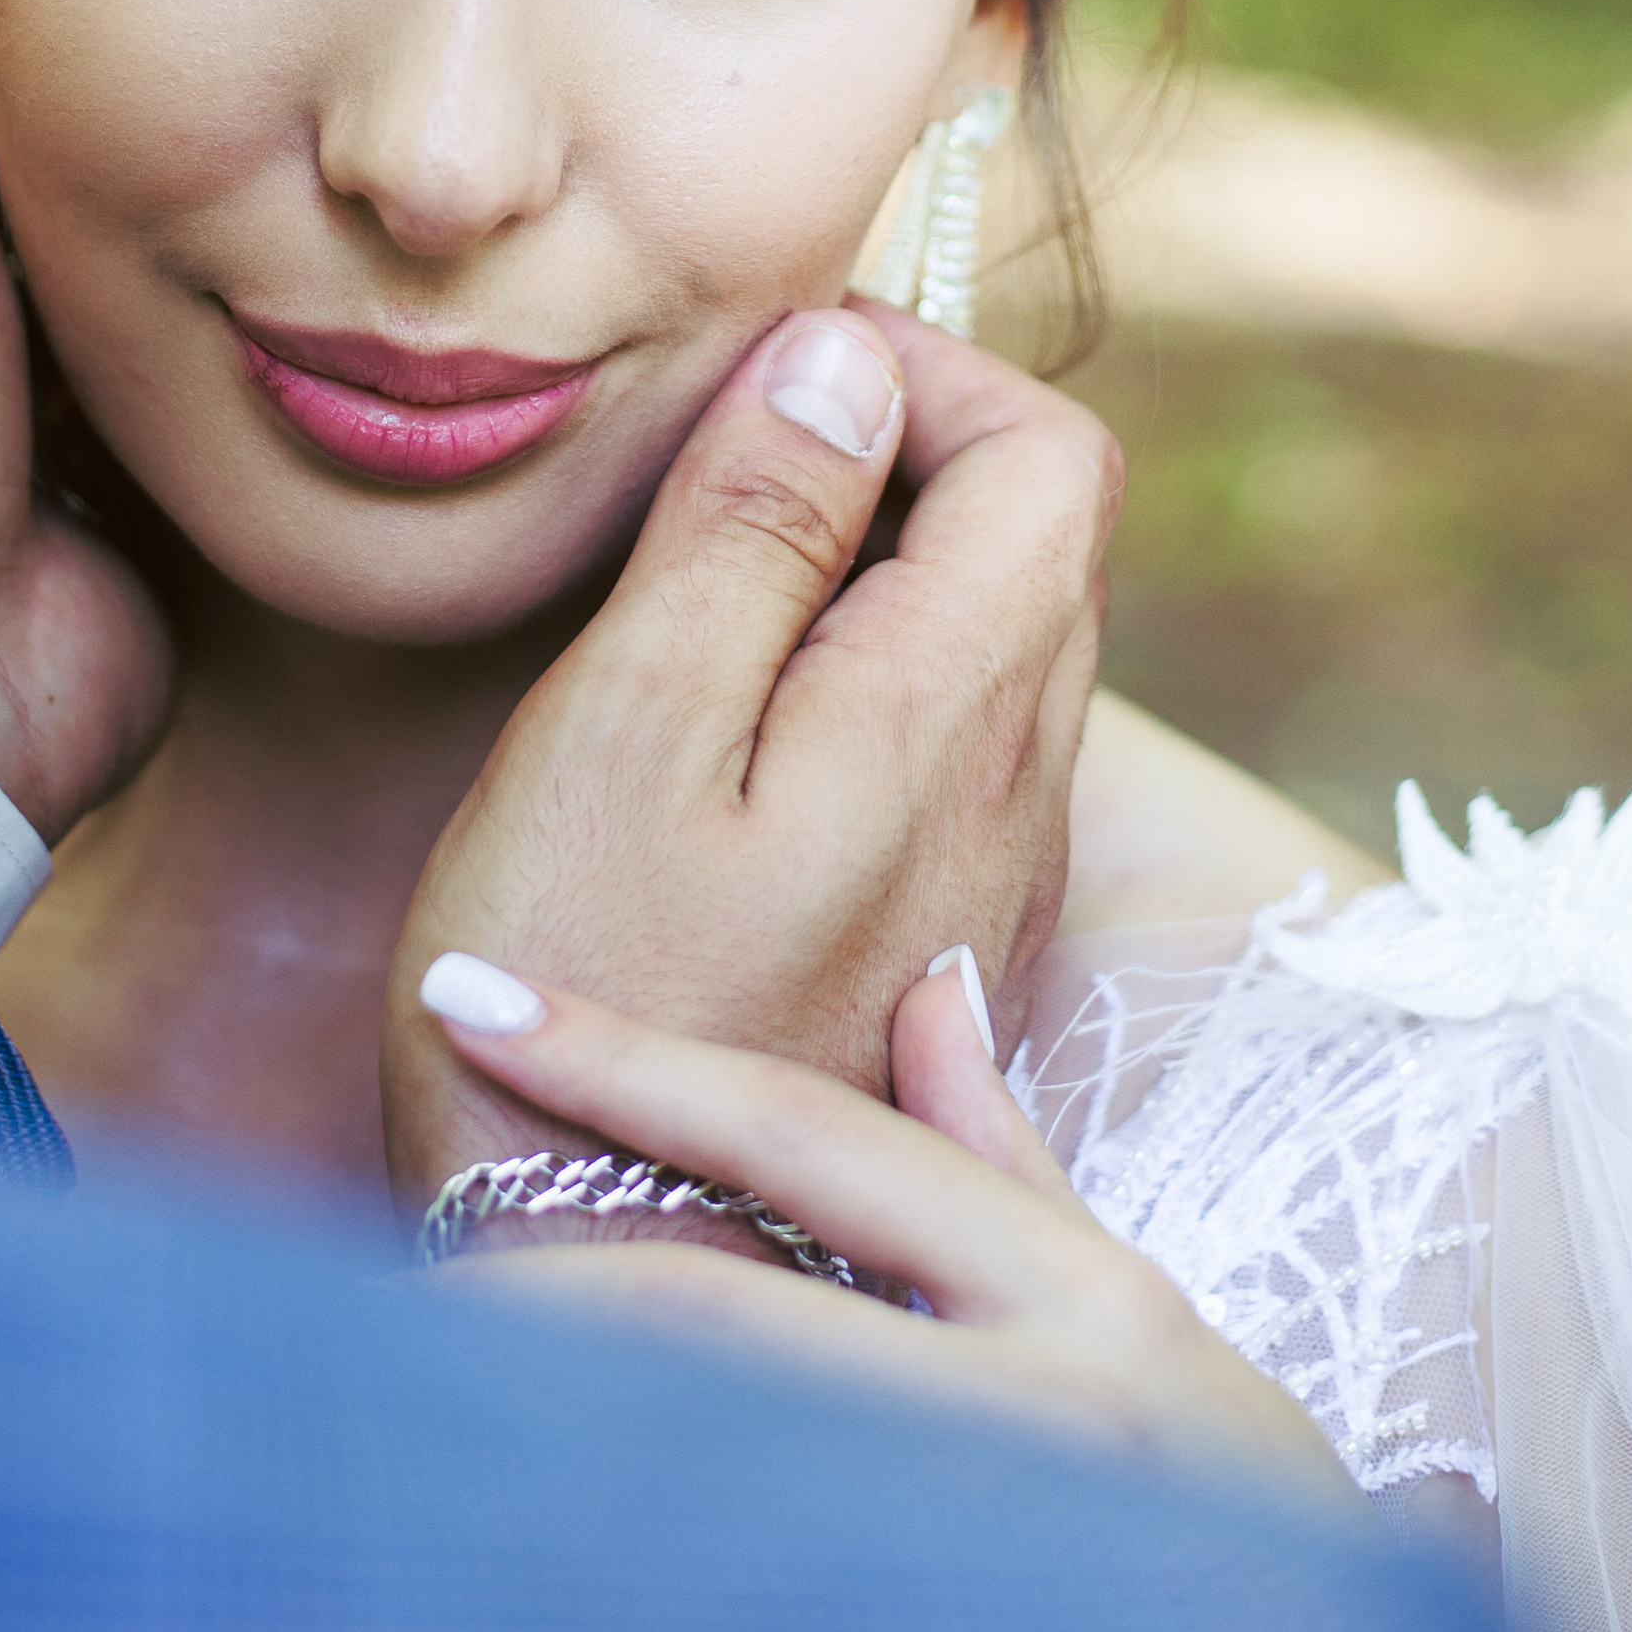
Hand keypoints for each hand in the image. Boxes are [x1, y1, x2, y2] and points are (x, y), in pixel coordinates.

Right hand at [381, 303, 1114, 1208]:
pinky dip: (862, 668)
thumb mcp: (630, 722)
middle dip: (899, 446)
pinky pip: (950, 741)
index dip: (925, 369)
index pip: (1050, 454)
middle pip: (1038, 534)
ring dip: (877, 559)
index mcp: (954, 711)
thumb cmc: (580, 991)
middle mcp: (1014, 790)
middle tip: (719, 460)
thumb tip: (845, 356)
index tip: (772, 379)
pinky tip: (721, 719)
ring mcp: (989, 873)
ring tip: (702, 580)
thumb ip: (751, 526)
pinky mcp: (938, 935)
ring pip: (996, 637)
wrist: (603, 1275)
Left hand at [418, 950, 1349, 1507]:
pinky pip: (739, 1602)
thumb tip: (924, 977)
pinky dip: (629, 1560)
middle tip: (403, 1252)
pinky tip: (544, 1545)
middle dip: (533, 1287)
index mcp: (1081, 1295)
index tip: (465, 990)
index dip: (622, 1056)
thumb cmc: (1226, 1505)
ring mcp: (998, 1558)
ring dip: (558, 1432)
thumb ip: (1002, 1160)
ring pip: (704, 1469)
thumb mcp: (1128, 1309)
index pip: (804, 1135)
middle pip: (713, 1315)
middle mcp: (1044, 1414)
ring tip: (435, 1402)